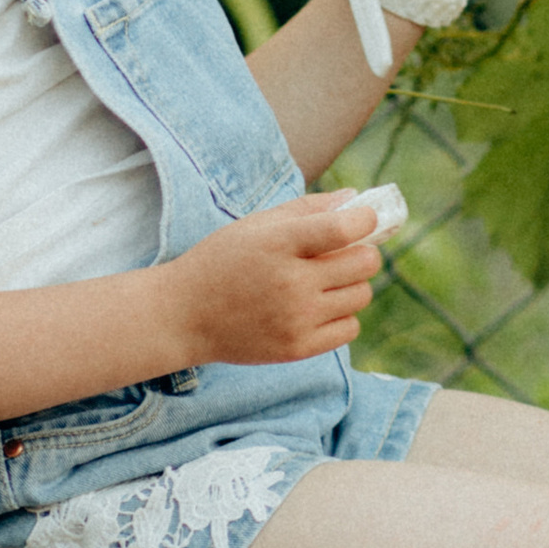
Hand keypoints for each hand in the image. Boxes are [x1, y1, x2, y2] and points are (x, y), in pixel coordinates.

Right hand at [164, 194, 381, 368]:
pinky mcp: (297, 348)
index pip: (343, 229)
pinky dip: (343, 315)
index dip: (365, 220)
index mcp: (278, 244)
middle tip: (343, 253)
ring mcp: (296, 319)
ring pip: (362, 295)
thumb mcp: (256, 224)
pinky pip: (351, 328)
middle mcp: (291, 283)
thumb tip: (356, 199)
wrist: (183, 316)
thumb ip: (308, 208)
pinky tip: (319, 308)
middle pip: (364, 263)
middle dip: (362, 252)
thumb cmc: (222, 261)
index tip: (363, 219)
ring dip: (352, 284)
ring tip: (325, 282)